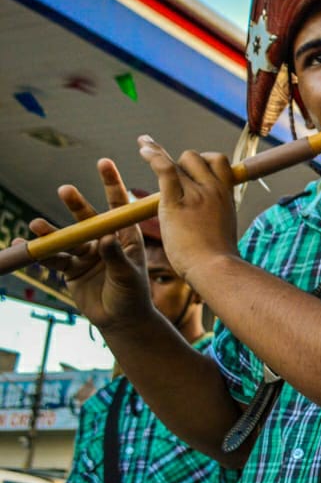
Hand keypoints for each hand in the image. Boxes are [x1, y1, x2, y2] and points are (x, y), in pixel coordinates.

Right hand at [25, 159, 151, 329]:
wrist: (121, 320)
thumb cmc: (133, 295)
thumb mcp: (128, 276)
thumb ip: (116, 257)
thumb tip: (104, 238)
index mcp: (125, 236)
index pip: (118, 205)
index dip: (111, 183)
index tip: (103, 162)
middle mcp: (104, 240)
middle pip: (88, 217)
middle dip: (76, 204)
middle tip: (66, 190)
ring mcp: (86, 253)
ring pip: (67, 238)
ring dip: (51, 232)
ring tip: (36, 225)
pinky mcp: (71, 268)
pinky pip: (53, 258)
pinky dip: (39, 253)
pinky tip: (25, 246)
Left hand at [137, 136, 238, 284]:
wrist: (216, 268)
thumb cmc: (220, 259)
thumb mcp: (225, 230)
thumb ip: (217, 217)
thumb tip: (214, 219)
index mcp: (226, 196)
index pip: (219, 162)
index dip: (205, 160)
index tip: (192, 165)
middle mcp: (213, 189)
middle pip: (197, 158)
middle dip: (182, 161)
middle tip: (164, 165)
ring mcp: (196, 194)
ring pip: (180, 161)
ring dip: (160, 152)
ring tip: (144, 144)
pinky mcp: (176, 202)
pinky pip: (165, 169)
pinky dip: (153, 155)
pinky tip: (143, 149)